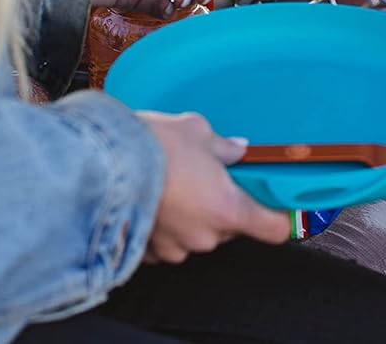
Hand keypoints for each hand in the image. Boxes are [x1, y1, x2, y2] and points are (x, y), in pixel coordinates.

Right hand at [138, 112, 290, 262]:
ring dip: (193, 214)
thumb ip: (224, 147)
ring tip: (175, 183)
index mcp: (228, 209)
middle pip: (231, 226)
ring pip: (198, 232)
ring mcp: (177, 247)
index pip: (273, 228)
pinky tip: (156, 198)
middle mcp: (206, 236)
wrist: (101, 165)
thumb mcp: (198, 131)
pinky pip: (170, 239)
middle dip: (223, 204)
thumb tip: (236, 150)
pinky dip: (167, 224)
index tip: (283, 208)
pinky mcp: (149, 253)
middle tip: (209, 176)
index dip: (280, 218)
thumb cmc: (154, 146)